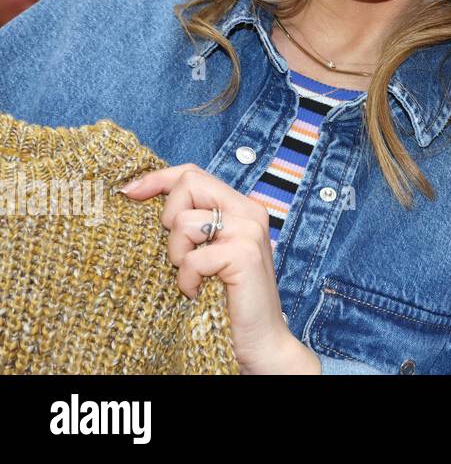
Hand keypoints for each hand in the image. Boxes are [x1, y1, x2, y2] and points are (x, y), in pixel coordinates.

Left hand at [119, 164, 320, 373]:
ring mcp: (249, 231)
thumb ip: (190, 223)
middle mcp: (249, 211)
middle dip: (168, 218)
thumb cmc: (226, 297)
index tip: (130, 193)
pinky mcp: (244, 255)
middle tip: (179, 253)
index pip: (193, 173)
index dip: (158, 179)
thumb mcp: (206, 251)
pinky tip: (197, 292)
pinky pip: (193, 258)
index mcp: (240, 206)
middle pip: (189, 183)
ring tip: (192, 277)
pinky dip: (186, 280)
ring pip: (185, 222)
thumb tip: (138, 194)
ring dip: (177, 256)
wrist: (259, 339)